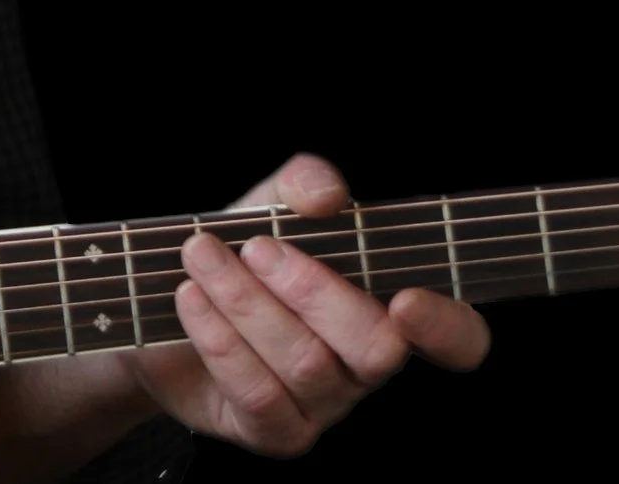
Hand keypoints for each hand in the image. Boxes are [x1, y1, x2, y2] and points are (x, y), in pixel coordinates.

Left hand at [131, 153, 490, 456]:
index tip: (405, 300)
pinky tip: (192, 299)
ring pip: (306, 364)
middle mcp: (364, 366)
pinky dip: (220, 339)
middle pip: (375, 348)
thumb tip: (327, 196)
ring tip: (202, 256)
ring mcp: (323, 406)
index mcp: (386, 309)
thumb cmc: (237, 255)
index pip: (459, 339)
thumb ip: (302, 185)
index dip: (446, 327)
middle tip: (256, 247)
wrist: (159, 305)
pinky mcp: (275, 432)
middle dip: (311, 290)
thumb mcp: (268, 205)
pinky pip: (259, 394)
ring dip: (246, 301)